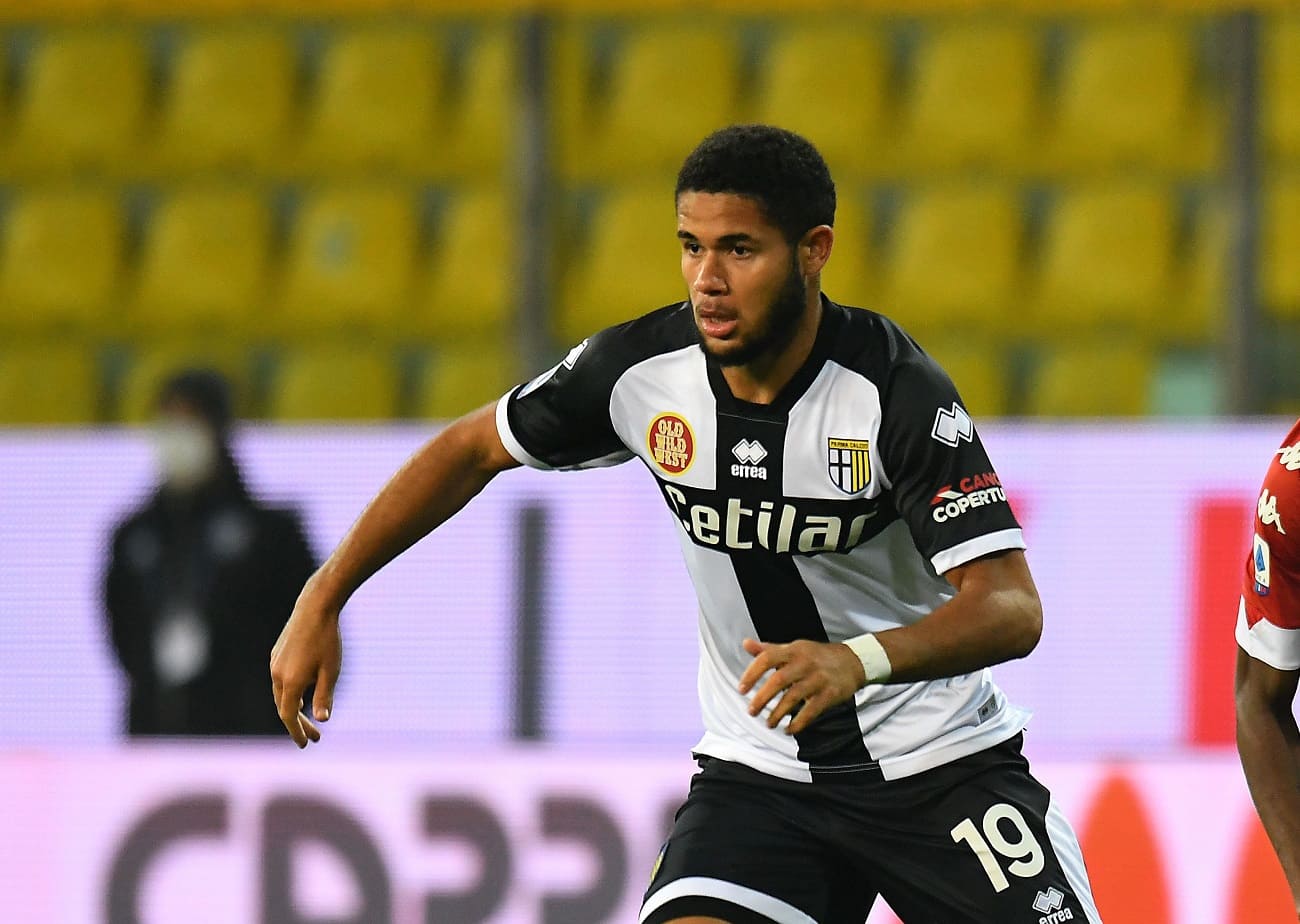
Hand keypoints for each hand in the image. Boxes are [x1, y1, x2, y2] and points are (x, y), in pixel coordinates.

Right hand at [269, 588, 342, 748]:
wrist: (315, 607)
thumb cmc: (327, 639)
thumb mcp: (331, 670)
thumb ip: (325, 696)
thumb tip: (323, 719)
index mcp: (290, 681)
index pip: (288, 716)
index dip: (296, 732)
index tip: (306, 745)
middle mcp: (277, 674)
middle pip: (283, 707)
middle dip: (298, 723)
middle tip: (315, 737)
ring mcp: (274, 662)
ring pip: (280, 693)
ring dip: (293, 708)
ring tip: (305, 718)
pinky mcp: (277, 653)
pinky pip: (280, 679)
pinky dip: (289, 692)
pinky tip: (299, 694)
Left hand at [738, 638, 866, 734]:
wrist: (852, 661)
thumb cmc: (817, 656)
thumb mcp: (793, 648)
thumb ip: (769, 649)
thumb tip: (746, 644)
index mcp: (793, 650)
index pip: (767, 658)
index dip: (752, 673)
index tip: (742, 689)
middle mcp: (804, 663)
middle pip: (779, 680)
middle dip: (762, 698)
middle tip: (751, 711)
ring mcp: (818, 679)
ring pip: (793, 697)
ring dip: (778, 713)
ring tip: (769, 723)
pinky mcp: (829, 694)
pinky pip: (811, 711)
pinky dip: (798, 723)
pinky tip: (789, 729)